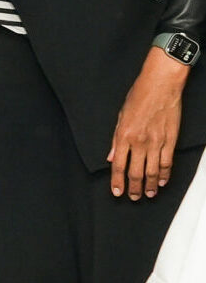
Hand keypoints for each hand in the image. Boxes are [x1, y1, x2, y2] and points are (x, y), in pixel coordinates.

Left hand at [109, 48, 189, 198]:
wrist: (161, 85)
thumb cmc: (138, 96)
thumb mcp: (120, 116)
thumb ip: (115, 140)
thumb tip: (112, 157)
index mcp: (124, 136)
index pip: (118, 165)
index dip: (117, 181)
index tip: (117, 191)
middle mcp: (140, 142)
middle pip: (135, 172)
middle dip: (133, 187)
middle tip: (133, 197)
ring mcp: (157, 142)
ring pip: (152, 171)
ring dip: (149, 185)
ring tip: (147, 194)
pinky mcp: (170, 139)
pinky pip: (167, 162)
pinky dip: (164, 174)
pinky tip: (161, 181)